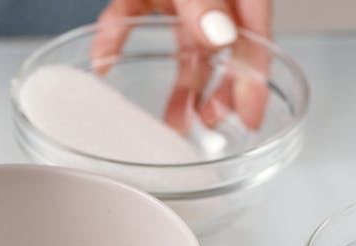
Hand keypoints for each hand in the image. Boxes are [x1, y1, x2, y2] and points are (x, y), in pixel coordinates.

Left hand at [92, 0, 271, 130]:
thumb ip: (207, 0)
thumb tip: (219, 36)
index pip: (253, 38)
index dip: (253, 81)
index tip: (249, 119)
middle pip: (223, 50)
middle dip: (217, 91)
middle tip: (206, 124)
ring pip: (182, 45)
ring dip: (176, 83)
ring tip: (172, 120)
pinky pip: (130, 16)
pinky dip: (115, 39)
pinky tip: (101, 60)